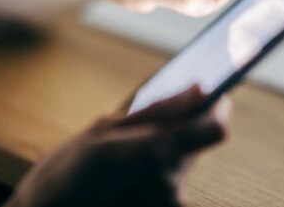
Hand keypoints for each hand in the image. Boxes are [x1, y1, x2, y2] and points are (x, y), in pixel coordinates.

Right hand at [5, 86, 230, 206]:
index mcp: (157, 152)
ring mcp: (168, 205)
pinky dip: (154, 176)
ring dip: (161, 156)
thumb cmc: (65, 173)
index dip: (218, 108)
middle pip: (197, 144)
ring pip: (181, 164)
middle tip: (137, 133)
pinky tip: (123, 181)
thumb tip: (200, 89)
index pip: (216, 128)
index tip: (213, 94)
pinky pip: (169, 186)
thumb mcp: (104, 128)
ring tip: (120, 164)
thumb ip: (161, 109)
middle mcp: (170, 183)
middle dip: (178, 131)